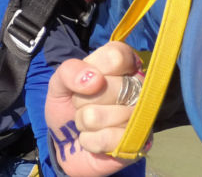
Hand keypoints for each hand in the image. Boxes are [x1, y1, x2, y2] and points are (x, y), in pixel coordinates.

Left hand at [46, 42, 148, 176]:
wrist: (67, 144)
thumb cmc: (68, 108)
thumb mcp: (59, 83)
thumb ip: (69, 71)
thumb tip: (95, 79)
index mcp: (123, 67)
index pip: (117, 56)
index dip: (93, 68)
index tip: (85, 80)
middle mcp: (139, 89)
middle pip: (111, 87)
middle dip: (83, 99)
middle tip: (83, 104)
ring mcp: (142, 117)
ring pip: (100, 115)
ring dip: (83, 121)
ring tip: (88, 123)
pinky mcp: (139, 143)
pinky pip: (105, 139)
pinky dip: (89, 140)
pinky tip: (93, 138)